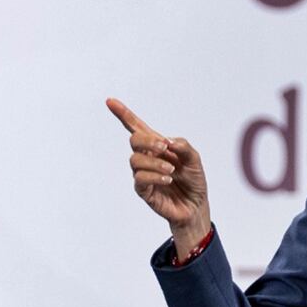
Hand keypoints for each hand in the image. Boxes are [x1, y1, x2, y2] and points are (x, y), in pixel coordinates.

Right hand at [106, 98, 211, 251]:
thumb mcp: (194, 159)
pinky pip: (140, 179)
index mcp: (157, 147)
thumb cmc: (193, 180)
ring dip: (155, 163)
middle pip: (134, 140)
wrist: (196, 205)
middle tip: (165, 148)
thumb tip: (169, 142)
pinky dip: (154, 177)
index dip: (124, 114)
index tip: (110, 101)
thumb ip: (183, 147)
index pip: (137, 128)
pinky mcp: (143, 190)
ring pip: (135, 160)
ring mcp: (143, 174)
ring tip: (171, 172)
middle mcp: (147, 158)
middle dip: (148, 141)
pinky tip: (167, 180)